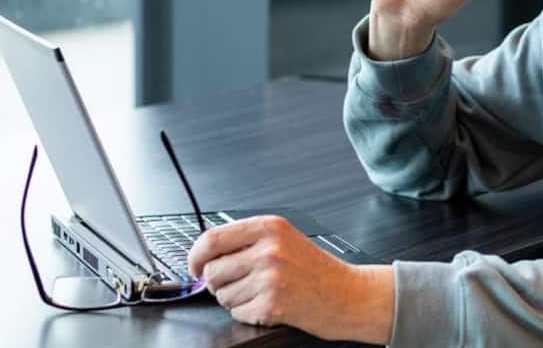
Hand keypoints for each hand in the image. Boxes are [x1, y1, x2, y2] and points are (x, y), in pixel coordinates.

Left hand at [187, 215, 393, 343]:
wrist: (346, 295)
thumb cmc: (316, 269)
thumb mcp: (285, 239)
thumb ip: (248, 240)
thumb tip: (206, 254)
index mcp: (269, 228)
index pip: (212, 238)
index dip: (195, 256)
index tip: (195, 266)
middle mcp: (268, 250)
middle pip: (213, 271)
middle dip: (219, 283)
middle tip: (240, 283)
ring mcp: (270, 278)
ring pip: (222, 295)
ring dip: (235, 299)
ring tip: (261, 292)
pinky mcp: (271, 305)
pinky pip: (237, 313)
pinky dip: (248, 313)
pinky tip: (269, 304)